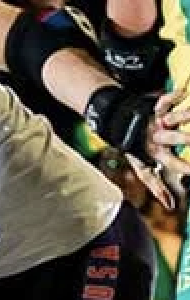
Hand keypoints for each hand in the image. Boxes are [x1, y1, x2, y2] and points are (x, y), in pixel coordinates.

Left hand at [138, 84, 189, 207]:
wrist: (117, 125)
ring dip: (186, 116)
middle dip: (187, 139)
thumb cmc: (135, 149)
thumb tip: (171, 207)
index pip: (172, 163)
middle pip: (174, 138)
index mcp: (154, 153)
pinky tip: (183, 93)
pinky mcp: (156, 107)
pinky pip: (165, 100)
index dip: (184, 167)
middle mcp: (156, 137)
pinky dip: (174, 95)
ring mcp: (157, 121)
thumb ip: (157, 186)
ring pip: (173, 118)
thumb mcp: (142, 168)